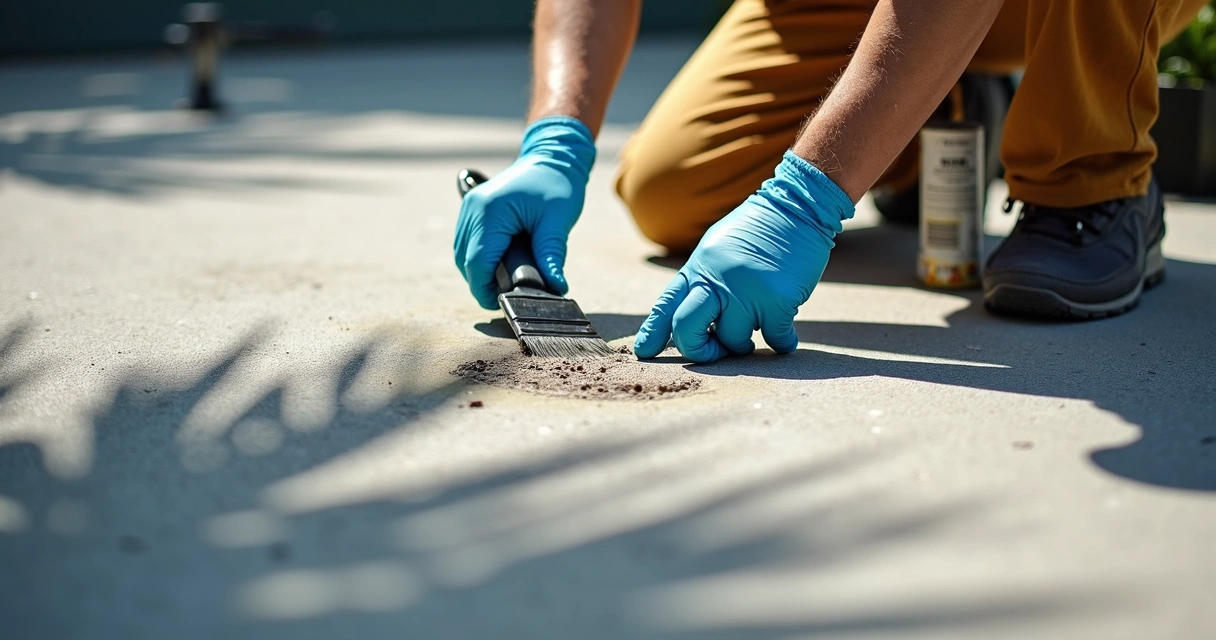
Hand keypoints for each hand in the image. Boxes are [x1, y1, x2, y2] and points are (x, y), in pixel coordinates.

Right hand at [453, 117, 595, 309]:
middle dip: (482, 283)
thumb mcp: (557, 222)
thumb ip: (552, 256)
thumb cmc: (557, 185)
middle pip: (465, 261)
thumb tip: (556, 288)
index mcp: (490, 211)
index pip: (477, 262)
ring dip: (478, 272)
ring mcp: (469, 207)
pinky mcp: (473, 209)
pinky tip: (498, 266)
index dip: (486, 289)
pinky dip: (478, 258)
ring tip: (504, 284)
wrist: (552, 155)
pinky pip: (467, 242)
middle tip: (507, 297)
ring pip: (462, 253)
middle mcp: (473, 209)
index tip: (503, 304)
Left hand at [633, 152, 854, 362]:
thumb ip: (702, 280)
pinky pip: (774, 339)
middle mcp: (716, 279)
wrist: (796, 206)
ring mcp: (746, 291)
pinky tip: (784, 338)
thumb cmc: (757, 231)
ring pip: (732, 340)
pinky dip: (781, 343)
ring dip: (743, 343)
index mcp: (698, 267)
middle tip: (714, 350)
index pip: (666, 305)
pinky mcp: (778, 300)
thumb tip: (687, 319)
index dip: (652, 332)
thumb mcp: (716, 249)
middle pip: (686, 329)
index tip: (644, 351)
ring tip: (756, 327)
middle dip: (697, 350)